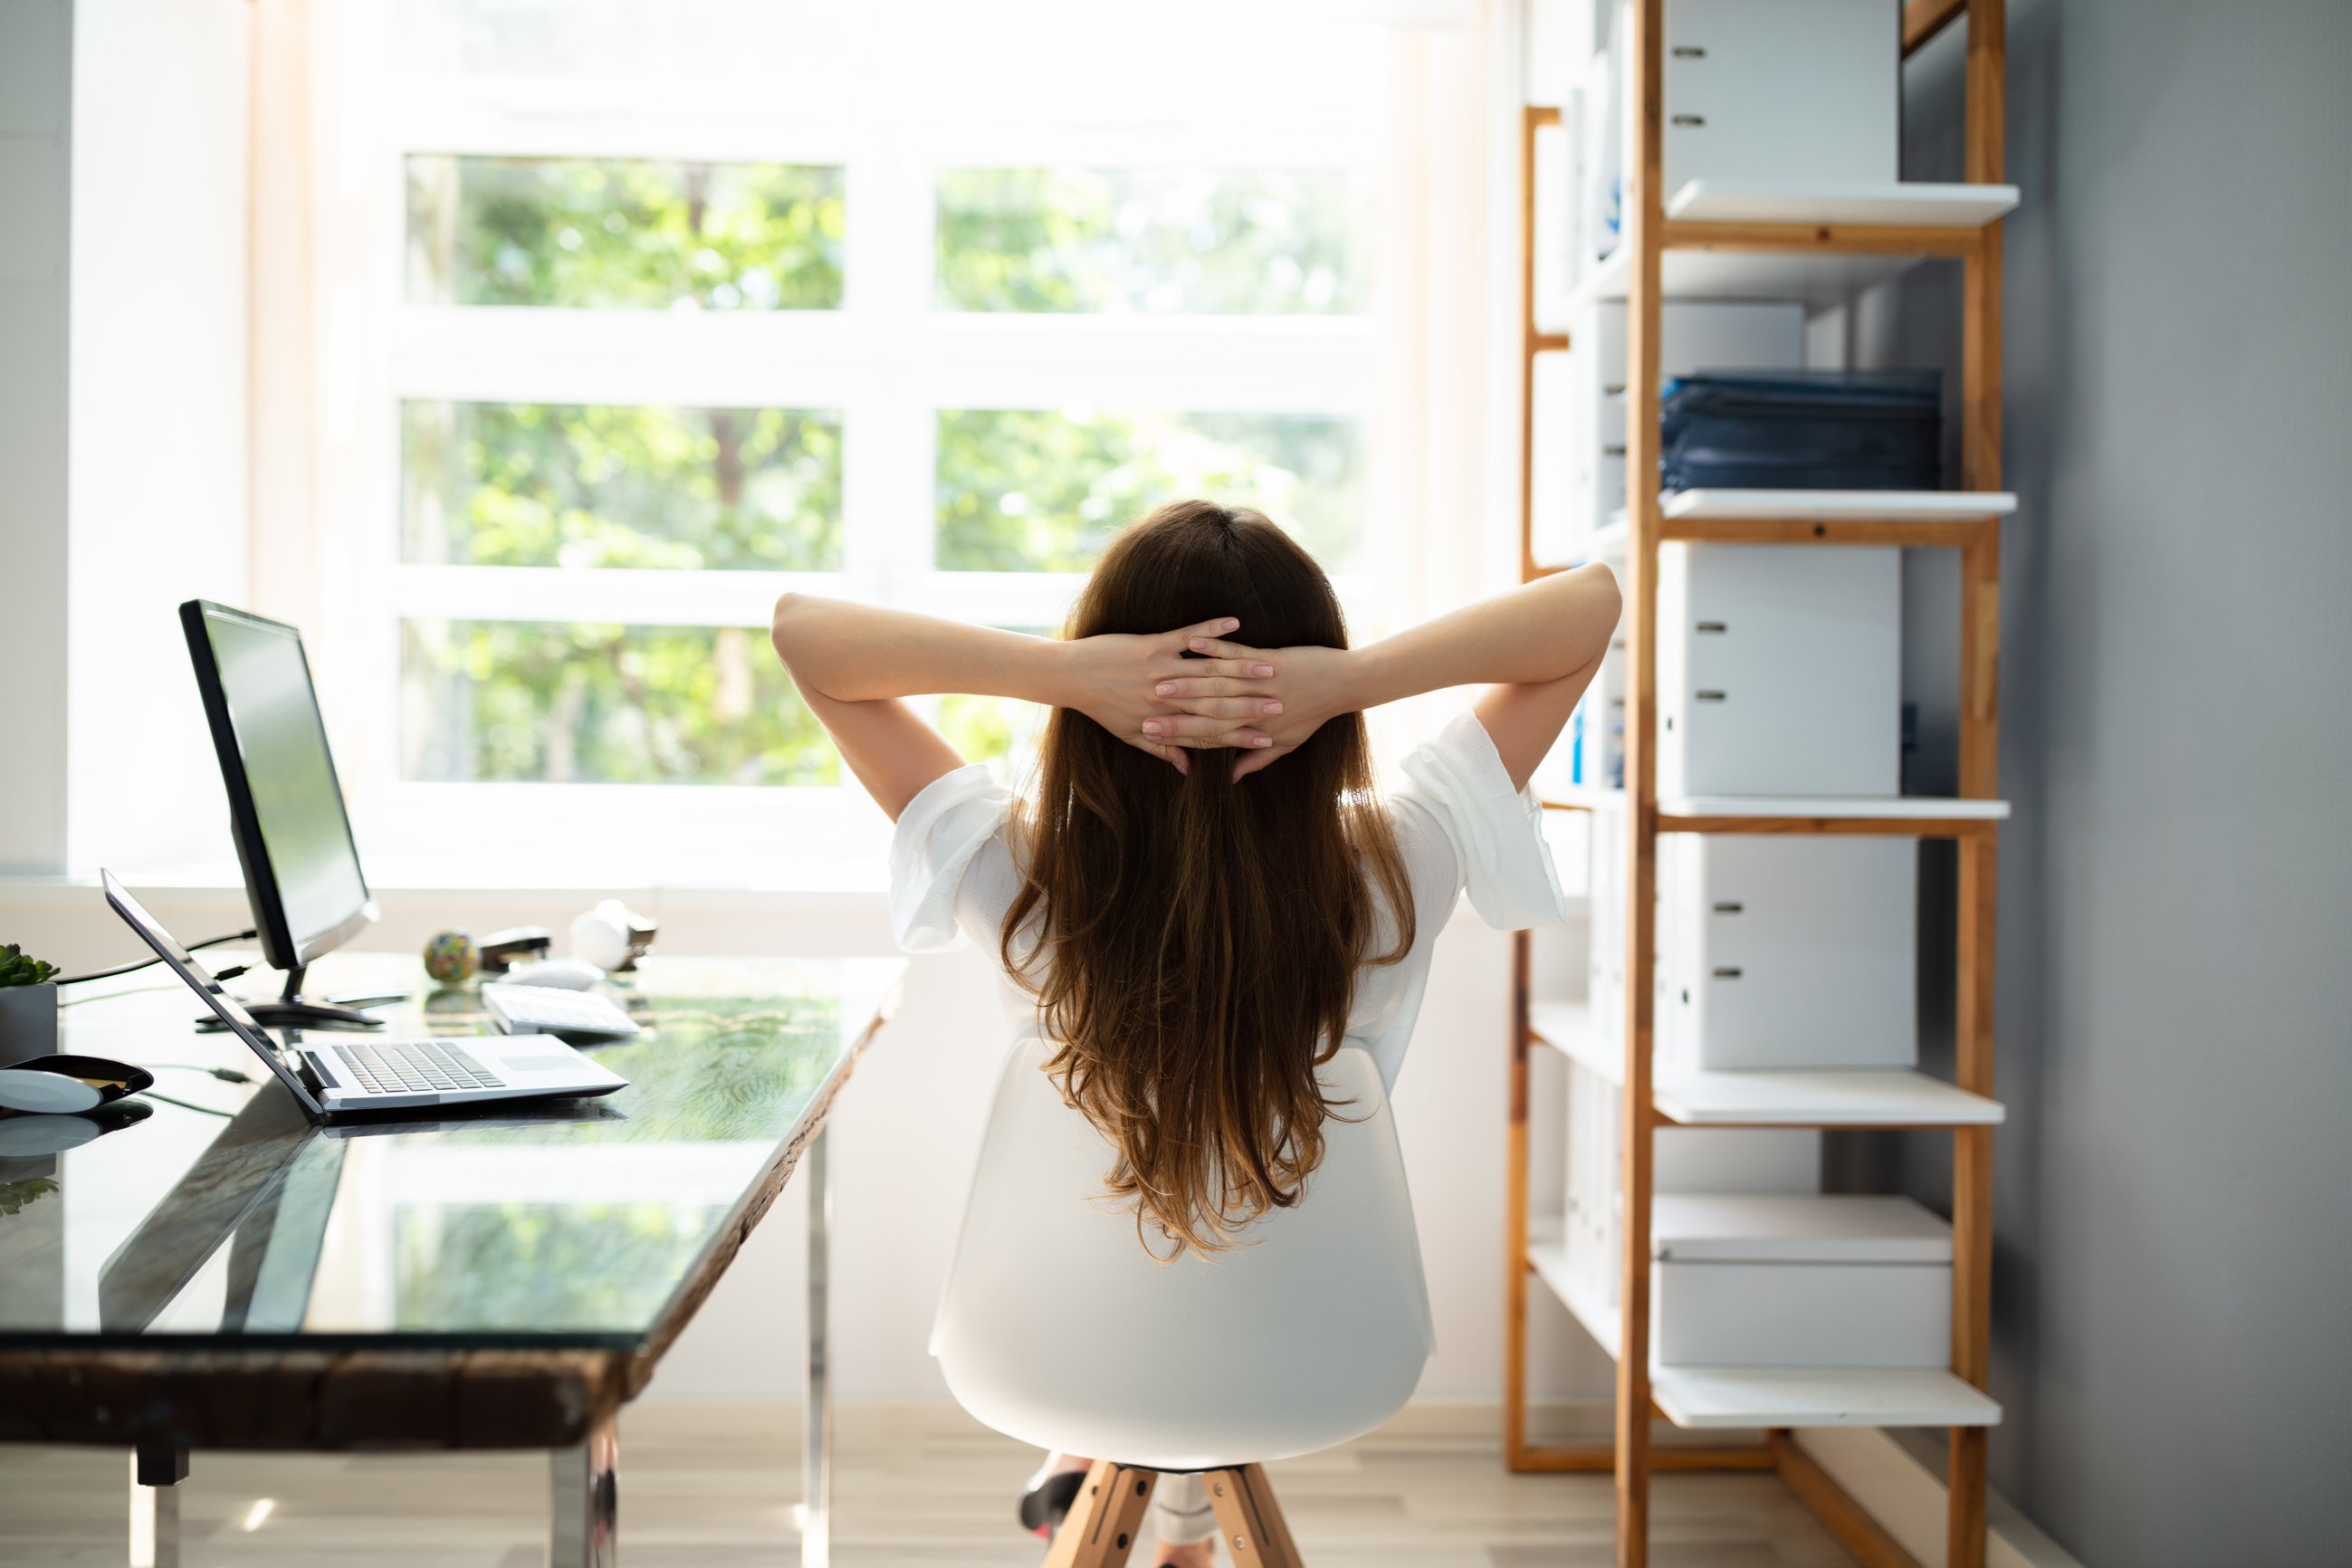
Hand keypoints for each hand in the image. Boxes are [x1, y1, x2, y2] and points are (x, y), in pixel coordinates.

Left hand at [1058, 617, 1278, 772]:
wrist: (1073, 676)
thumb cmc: (1102, 707)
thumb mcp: (1131, 735)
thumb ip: (1162, 751)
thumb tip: (1186, 770)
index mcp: (1165, 720)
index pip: (1211, 731)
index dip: (1240, 735)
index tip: (1268, 736)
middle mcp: (1167, 698)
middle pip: (1217, 702)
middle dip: (1252, 703)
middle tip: (1282, 704)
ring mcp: (1161, 669)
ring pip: (1209, 670)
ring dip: (1242, 666)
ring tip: (1271, 666)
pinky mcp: (1154, 645)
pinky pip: (1188, 635)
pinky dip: (1212, 629)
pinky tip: (1235, 623)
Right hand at [1150, 636, 1360, 778]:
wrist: (1343, 685)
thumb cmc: (1313, 714)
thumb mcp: (1287, 743)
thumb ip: (1256, 760)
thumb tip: (1233, 778)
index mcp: (1254, 728)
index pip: (1209, 734)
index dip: (1179, 735)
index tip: (1151, 734)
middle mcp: (1254, 708)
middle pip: (1206, 709)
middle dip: (1172, 710)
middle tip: (1142, 709)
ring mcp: (1260, 682)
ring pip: (1216, 680)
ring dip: (1185, 677)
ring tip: (1156, 676)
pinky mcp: (1269, 659)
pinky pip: (1236, 652)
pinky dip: (1213, 645)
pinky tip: (1191, 641)